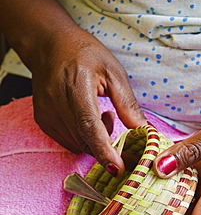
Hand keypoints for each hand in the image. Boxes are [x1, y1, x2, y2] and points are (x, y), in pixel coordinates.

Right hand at [0, 0, 145, 176]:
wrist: (49, 46)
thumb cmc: (84, 54)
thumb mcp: (113, 71)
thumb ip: (127, 103)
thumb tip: (143, 130)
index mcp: (76, 85)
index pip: (89, 125)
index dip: (104, 150)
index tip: (118, 168)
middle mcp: (56, 102)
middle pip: (84, 140)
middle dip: (107, 148)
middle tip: (118, 129)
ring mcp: (46, 114)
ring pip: (77, 144)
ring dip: (95, 140)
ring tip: (101, 114)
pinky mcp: (43, 120)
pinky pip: (69, 142)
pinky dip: (83, 138)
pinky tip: (87, 118)